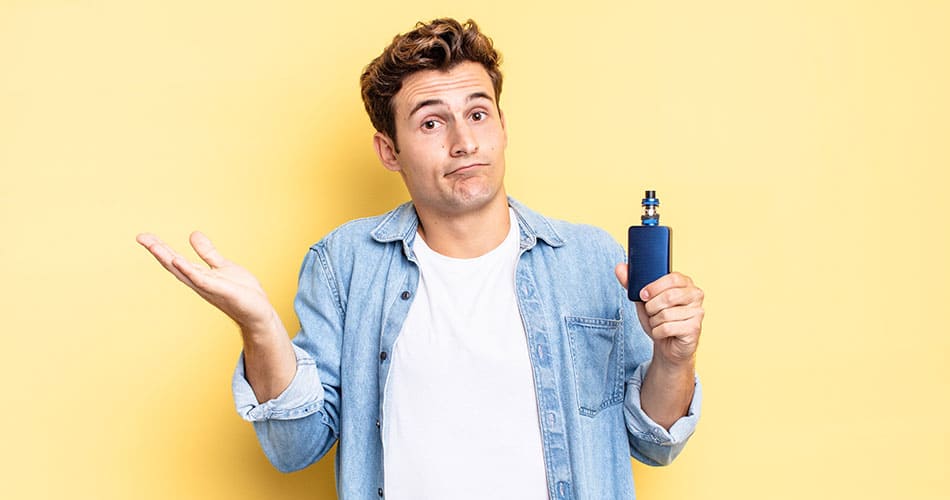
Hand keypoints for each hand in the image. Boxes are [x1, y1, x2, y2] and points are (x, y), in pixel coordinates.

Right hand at [136, 231, 279, 334]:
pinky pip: (202, 280)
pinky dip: (189, 271)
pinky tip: (178, 260)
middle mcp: (199, 282)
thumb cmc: (242, 292)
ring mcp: (209, 287)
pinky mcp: (222, 291)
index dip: (160, 248)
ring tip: (154, 246)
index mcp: (199, 275)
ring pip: (184, 272)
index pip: (175, 259)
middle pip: (174, 265)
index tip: (143, 236)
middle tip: (140, 237)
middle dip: (158, 251)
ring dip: (169, 259)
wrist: (258, 312)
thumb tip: (193, 234)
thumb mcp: (222, 266)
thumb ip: (207, 252)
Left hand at [614, 265, 703, 365]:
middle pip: (668, 296)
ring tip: (658, 323)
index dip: (654, 287)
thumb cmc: (659, 319)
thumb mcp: (643, 300)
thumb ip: (632, 284)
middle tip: (651, 312)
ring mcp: (698, 312)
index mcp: (685, 283)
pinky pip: (667, 328)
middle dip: (651, 307)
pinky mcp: (694, 328)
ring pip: (666, 314)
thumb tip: (619, 267)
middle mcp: (695, 295)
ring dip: (654, 321)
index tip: (643, 295)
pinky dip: (657, 332)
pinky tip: (662, 332)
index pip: (672, 278)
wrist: (668, 345)